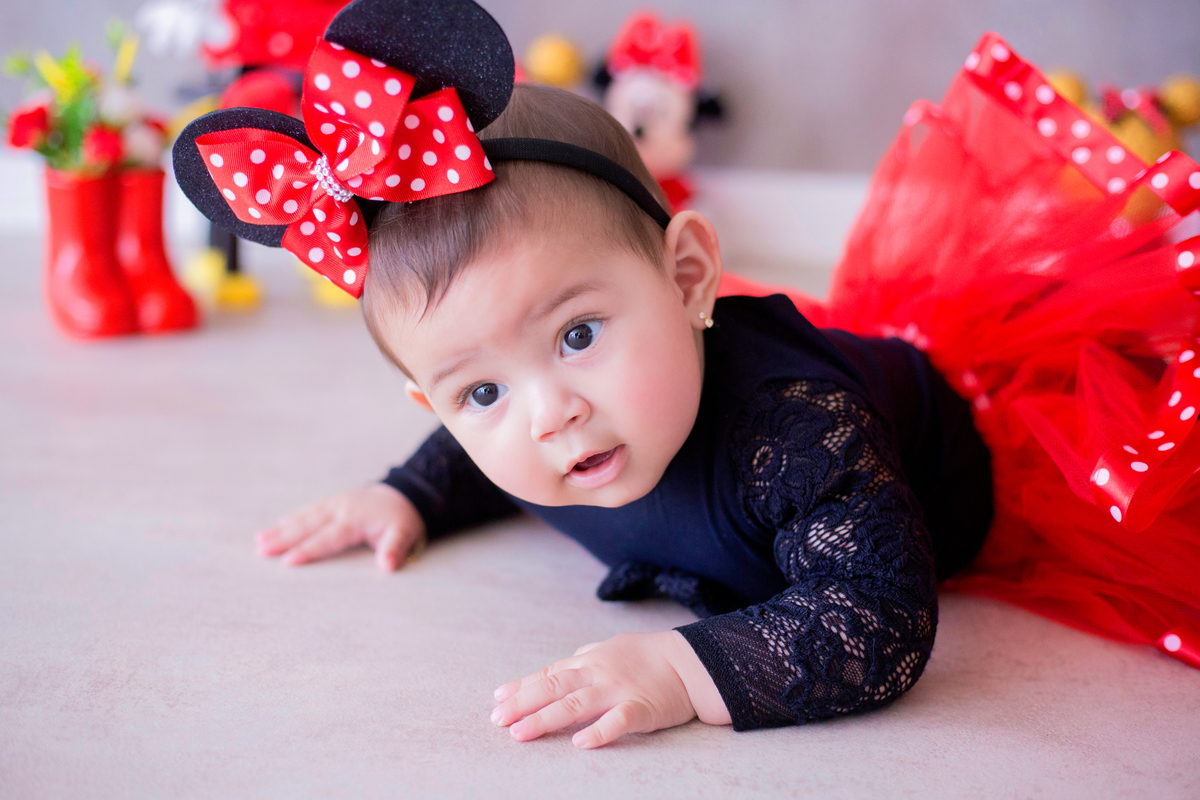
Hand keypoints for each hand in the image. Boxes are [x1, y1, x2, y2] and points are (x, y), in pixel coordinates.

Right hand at [255, 483, 425, 570]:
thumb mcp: (405, 534)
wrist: (405, 493)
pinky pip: (308, 511)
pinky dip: (291, 519)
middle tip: (260, 550)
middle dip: (283, 537)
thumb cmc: (402, 519)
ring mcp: (334, 504)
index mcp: (355, 520)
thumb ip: (395, 549)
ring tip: (259, 540)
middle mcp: (340, 509)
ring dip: (281, 528)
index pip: (328, 538)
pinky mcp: (332, 503)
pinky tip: (276, 527)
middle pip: (308, 525)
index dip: (308, 549)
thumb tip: (387, 567)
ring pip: (303, 517)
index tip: (288, 561)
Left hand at [490, 631, 729, 748]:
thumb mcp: (612, 648)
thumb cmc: (649, 655)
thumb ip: (586, 658)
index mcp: (590, 661)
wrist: (691, 661)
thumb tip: (560, 666)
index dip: (522, 687)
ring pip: (575, 704)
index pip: (548, 674)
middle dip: (522, 704)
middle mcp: (598, 674)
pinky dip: (598, 732)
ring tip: (520, 733)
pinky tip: (580, 743)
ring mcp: (618, 690)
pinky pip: (617, 721)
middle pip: (553, 689)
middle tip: (497, 720)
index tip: (497, 699)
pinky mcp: (641, 708)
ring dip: (544, 719)